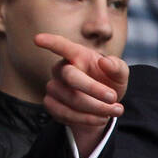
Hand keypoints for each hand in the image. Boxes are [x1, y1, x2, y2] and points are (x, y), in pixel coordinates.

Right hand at [34, 32, 127, 157]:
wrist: (102, 106)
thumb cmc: (108, 83)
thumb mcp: (120, 74)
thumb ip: (117, 67)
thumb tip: (104, 61)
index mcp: (76, 55)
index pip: (61, 46)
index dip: (50, 42)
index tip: (38, 39)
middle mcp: (61, 69)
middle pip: (71, 77)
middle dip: (94, 89)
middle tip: (114, 98)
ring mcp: (53, 87)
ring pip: (71, 99)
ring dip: (96, 108)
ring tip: (115, 110)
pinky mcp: (50, 104)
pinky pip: (65, 113)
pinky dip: (86, 119)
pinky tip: (100, 118)